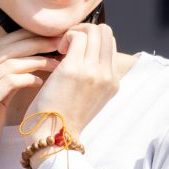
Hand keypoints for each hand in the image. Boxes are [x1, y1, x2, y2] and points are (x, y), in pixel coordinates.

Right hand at [0, 29, 59, 168]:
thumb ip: (3, 82)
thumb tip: (28, 64)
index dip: (24, 37)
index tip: (48, 37)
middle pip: (3, 48)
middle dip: (33, 42)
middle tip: (58, 41)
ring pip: (7, 62)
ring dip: (35, 60)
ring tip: (55, 62)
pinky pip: (7, 81)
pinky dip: (27, 78)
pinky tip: (41, 81)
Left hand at [27, 22, 124, 140]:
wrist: (55, 138)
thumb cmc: (65, 117)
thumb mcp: (90, 97)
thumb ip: (94, 76)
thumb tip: (84, 51)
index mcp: (113, 82)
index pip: (110, 44)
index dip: (93, 40)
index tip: (76, 49)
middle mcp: (108, 75)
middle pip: (106, 32)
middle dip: (86, 30)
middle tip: (69, 44)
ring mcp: (94, 71)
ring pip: (93, 30)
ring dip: (75, 33)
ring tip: (62, 48)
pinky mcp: (75, 69)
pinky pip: (76, 36)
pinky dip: (66, 37)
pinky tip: (56, 52)